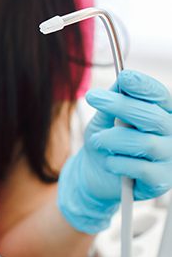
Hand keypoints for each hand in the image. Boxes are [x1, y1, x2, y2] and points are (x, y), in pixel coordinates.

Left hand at [58, 70, 171, 233]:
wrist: (95, 173)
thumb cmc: (105, 141)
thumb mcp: (105, 117)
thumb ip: (115, 101)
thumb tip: (123, 80)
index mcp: (162, 114)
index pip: (161, 96)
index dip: (145, 86)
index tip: (125, 76)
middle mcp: (171, 135)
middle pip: (154, 117)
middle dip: (121, 105)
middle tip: (92, 96)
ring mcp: (169, 159)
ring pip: (145, 143)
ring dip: (112, 139)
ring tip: (98, 140)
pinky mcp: (160, 181)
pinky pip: (140, 168)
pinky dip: (117, 162)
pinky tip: (109, 163)